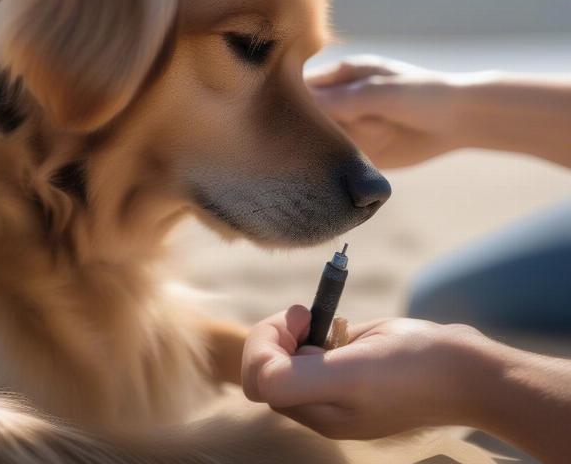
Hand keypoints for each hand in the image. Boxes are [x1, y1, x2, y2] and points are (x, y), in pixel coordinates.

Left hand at [242, 306, 493, 439]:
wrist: (465, 370)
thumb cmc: (413, 369)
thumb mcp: (352, 373)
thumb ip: (298, 378)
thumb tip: (261, 374)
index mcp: (317, 411)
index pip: (259, 377)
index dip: (266, 342)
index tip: (301, 317)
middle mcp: (322, 404)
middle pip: (270, 366)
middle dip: (279, 332)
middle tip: (306, 314)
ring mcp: (338, 389)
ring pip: (290, 356)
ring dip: (298, 330)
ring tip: (327, 320)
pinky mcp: (352, 373)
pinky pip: (316, 352)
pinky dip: (318, 332)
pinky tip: (341, 327)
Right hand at [306, 56, 462, 167]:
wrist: (460, 121)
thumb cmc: (424, 95)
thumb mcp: (384, 93)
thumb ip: (348, 99)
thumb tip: (309, 103)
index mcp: (343, 76)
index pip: (304, 87)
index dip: (291, 102)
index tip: (284, 121)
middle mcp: (341, 101)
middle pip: (307, 118)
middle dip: (304, 133)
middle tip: (308, 147)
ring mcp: (350, 126)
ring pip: (320, 142)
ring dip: (320, 153)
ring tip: (330, 160)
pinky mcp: (361, 149)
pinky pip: (338, 160)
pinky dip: (336, 168)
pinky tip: (338, 172)